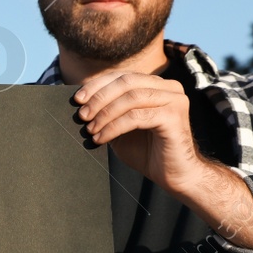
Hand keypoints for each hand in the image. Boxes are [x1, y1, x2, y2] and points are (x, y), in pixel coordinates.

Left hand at [74, 71, 206, 192]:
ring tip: (90, 129)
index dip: (98, 84)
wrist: (174, 176)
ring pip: (130, 98)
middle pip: (126, 81)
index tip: (77, 99)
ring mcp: (174, 100)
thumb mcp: (121, 127)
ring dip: (105, 113)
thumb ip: (109, 112)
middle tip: (82, 115)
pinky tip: (101, 138)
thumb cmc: (148, 153)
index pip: (123, 76)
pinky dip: (114, 127)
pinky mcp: (174, 116)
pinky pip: (136, 117)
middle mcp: (169, 87)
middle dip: (99, 97)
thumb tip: (82, 102)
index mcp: (157, 85)